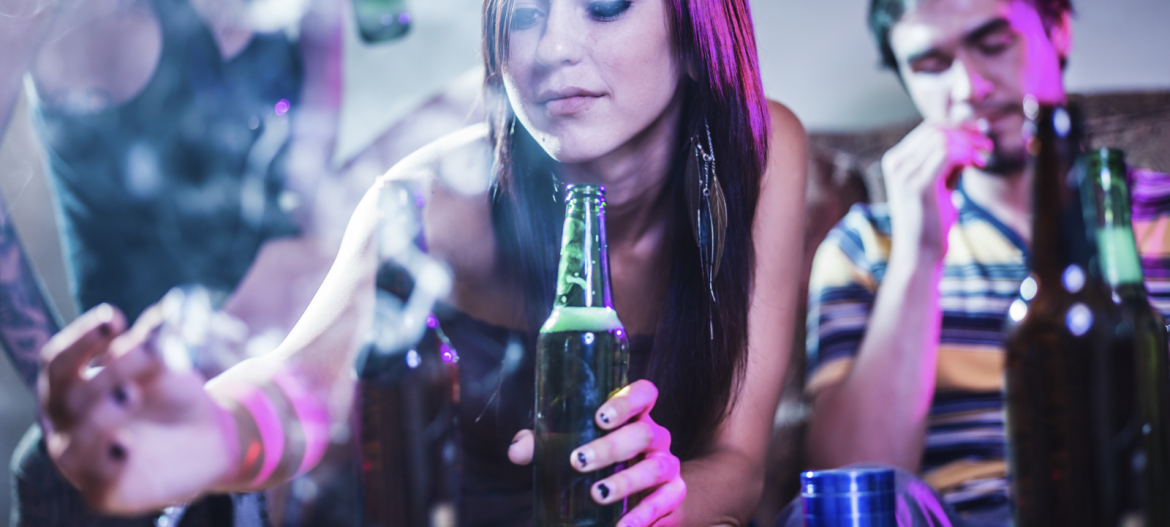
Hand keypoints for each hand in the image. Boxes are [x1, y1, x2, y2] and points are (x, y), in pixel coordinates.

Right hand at [39, 304, 235, 513]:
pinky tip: (126, 446)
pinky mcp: (105, 491)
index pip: (57, 361)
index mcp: (71, 388)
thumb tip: (158, 316)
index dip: (81, 339)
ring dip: (99, 417)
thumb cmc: (174, 395)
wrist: (210, 436)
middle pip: (69, 396)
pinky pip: (97, 482)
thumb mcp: (167, 365)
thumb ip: (155, 343)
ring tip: (131, 393)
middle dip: (105, 372)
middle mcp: (66, 424)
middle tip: (142, 354)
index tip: (115, 319)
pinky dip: (108, 463)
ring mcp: (81, 460)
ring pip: (71, 444)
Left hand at [509, 380, 685, 526]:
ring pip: (655, 468)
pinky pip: (665, 502)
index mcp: (635, 416)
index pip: (643, 394)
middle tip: (578, 461)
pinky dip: (644, 516)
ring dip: (626, 482)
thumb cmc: (602, 461)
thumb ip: (544, 444)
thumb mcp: (573, 446)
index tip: (600, 416)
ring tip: (596, 494)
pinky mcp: (674, 495)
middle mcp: (656, 437)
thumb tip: (517, 451)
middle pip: (643, 433)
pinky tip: (622, 526)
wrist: (648, 494)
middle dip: (611, 447)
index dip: (626, 400)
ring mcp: (667, 466)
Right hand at [880, 122, 991, 259]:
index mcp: (896, 160)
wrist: (919, 252)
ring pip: (943, 138)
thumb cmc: (930, 221)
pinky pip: (946, 153)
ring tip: (983, 157)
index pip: (929, 128)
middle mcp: (896, 163)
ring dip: (969, 144)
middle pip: (936, 129)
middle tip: (986, 145)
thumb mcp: (936, 185)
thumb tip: (967, 139)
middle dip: (966, 133)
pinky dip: (966, 154)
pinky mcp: (918, 184)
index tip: (980, 134)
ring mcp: (904, 172)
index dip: (958, 127)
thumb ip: (946, 163)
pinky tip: (978, 164)